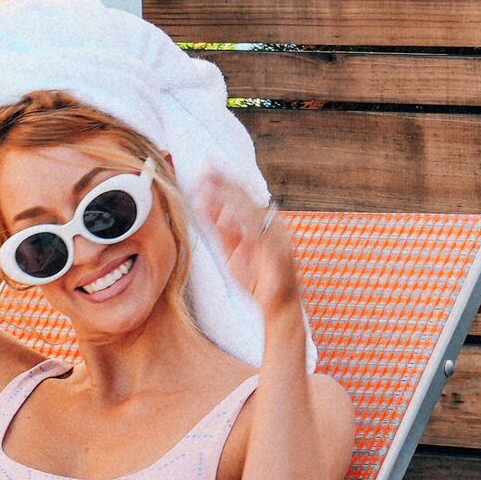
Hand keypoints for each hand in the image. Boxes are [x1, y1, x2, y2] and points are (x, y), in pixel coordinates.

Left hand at [199, 174, 302, 323]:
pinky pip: (256, 232)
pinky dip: (239, 222)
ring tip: (206, 188)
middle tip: (201, 172)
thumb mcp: (232, 252)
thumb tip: (206, 207)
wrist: (279, 308)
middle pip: (245, 196)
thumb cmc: (257, 281)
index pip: (240, 195)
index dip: (221, 181)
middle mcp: (271, 224)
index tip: (202, 171)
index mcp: (261, 223)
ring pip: (249, 209)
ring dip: (226, 197)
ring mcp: (276, 237)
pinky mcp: (278, 252)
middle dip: (221, 182)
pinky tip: (222, 216)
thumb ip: (222, 230)